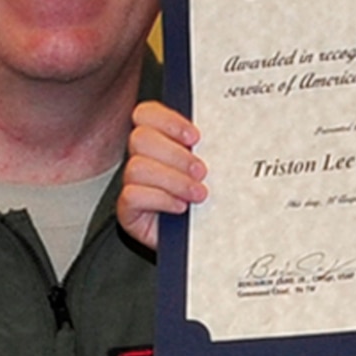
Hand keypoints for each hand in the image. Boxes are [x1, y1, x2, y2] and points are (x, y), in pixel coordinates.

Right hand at [119, 100, 207, 250]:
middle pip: (140, 138)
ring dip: (173, 180)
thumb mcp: (214, 169)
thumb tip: (227, 129)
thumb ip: (211, 148)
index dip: (168, 120)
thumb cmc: (209, 203)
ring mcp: (133, 184)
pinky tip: (180, 207)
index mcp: (162, 141)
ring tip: (197, 194)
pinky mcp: (128, 210)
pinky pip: (132, 196)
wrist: (204, 240)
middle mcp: (144, 158)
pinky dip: (160, 199)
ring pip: (137, 167)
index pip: (146, 114)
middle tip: (201, 171)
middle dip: (176, 155)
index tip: (195, 137)